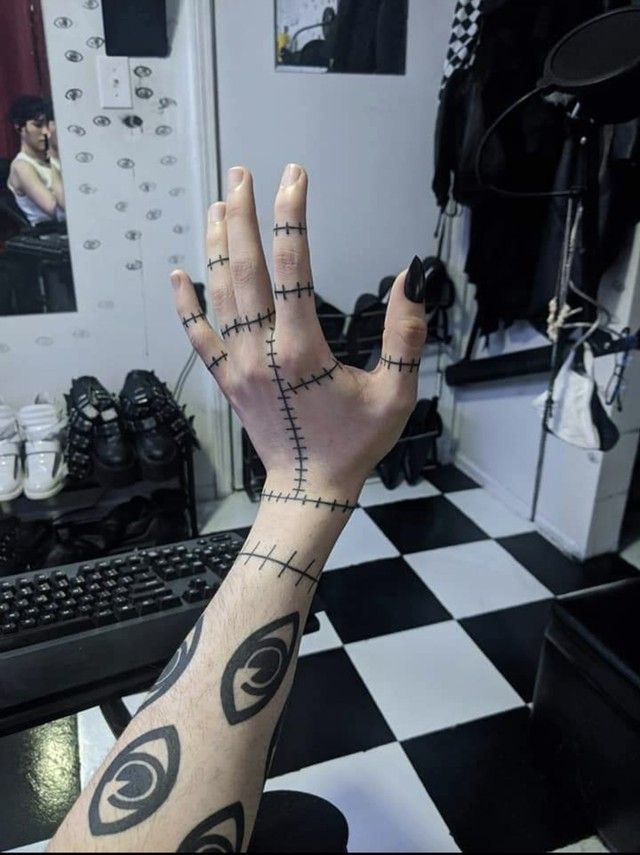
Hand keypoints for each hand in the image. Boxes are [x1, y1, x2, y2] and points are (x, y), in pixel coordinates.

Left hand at [171, 164, 426, 505]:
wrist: (309, 488)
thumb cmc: (354, 444)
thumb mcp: (396, 393)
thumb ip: (406, 334)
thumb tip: (411, 278)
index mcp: (303, 350)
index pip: (293, 267)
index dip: (292, 216)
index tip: (294, 178)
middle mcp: (263, 351)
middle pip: (246, 269)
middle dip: (244, 215)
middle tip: (244, 175)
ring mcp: (239, 365)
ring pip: (220, 293)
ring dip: (218, 245)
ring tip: (220, 205)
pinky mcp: (227, 379)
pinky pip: (198, 336)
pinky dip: (186, 304)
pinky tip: (178, 273)